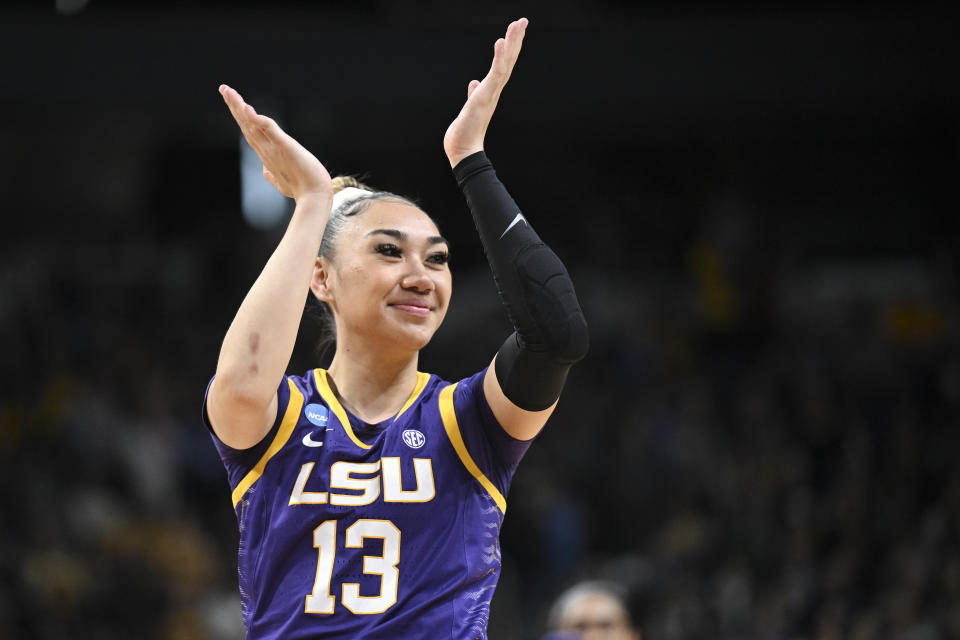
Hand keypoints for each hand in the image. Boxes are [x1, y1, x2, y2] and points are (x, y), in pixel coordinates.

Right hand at [219, 84, 331, 201]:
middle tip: (224, 89)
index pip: (250, 132)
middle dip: (235, 106)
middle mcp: (266, 151)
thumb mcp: (282, 181)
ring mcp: (274, 150)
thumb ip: (271, 174)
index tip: (234, 103)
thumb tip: (264, 171)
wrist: (314, 198)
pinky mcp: (286, 147)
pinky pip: (271, 131)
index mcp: (267, 156)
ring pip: (253, 125)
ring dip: (240, 108)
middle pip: (246, 125)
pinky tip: (248, 109)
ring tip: (229, 92)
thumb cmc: (302, 190)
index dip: (241, 118)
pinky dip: (258, 119)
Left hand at [443, 18, 527, 167]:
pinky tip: (501, 42)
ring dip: (511, 43)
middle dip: (515, 40)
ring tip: (517, 24)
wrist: (464, 151)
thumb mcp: (470, 107)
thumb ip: (473, 94)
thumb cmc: (466, 133)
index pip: (502, 65)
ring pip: (505, 63)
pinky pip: (495, 73)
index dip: (509, 48)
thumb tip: (473, 83)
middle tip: (523, 20)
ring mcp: (491, 92)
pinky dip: (499, 57)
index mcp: (490, 91)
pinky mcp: (485, 96)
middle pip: (508, 60)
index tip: (515, 30)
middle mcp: (494, 90)